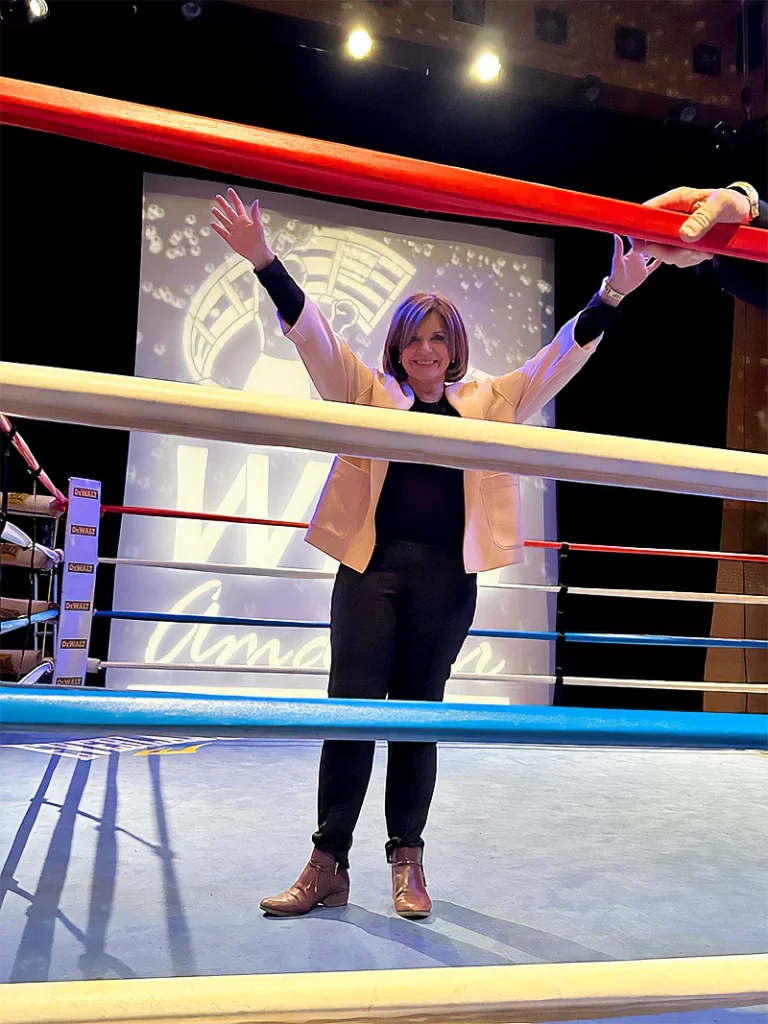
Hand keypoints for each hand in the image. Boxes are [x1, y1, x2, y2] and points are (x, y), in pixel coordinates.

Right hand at [210, 188, 273, 269]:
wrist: (257, 254)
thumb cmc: (260, 240)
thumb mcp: (258, 225)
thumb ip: (255, 213)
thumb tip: (256, 201)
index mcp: (244, 220)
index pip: (238, 205)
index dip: (234, 198)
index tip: (229, 191)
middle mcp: (238, 224)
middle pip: (229, 211)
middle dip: (223, 204)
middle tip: (218, 197)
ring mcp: (234, 231)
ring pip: (224, 220)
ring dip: (219, 215)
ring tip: (214, 208)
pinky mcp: (231, 239)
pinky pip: (222, 232)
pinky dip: (217, 228)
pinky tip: (213, 224)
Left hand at [602, 234, 659, 304]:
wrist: (618, 288)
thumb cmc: (616, 273)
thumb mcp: (617, 260)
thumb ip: (619, 248)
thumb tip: (615, 234)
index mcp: (633, 253)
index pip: (641, 241)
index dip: (646, 236)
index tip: (652, 228)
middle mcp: (638, 257)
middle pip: (648, 247)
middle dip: (654, 241)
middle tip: (662, 233)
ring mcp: (642, 264)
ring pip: (653, 255)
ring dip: (658, 250)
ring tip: (666, 243)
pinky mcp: (645, 272)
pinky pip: (654, 265)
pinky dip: (659, 261)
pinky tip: (665, 257)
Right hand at [632, 186, 751, 267]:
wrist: (742, 214)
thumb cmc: (731, 203)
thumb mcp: (721, 206)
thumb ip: (703, 219)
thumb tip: (685, 235)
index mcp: (677, 200)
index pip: (649, 212)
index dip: (641, 229)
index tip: (639, 245)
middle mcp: (671, 215)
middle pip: (653, 238)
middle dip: (668, 250)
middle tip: (690, 252)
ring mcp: (675, 230)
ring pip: (664, 251)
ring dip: (682, 257)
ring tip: (703, 249)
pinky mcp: (680, 242)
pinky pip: (676, 258)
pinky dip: (689, 260)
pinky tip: (703, 252)